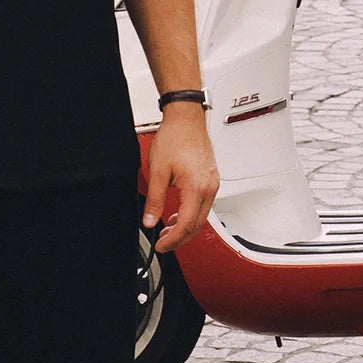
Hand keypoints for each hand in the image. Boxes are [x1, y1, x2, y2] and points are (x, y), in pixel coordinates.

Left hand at [143, 105, 219, 253]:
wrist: (186, 118)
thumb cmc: (175, 138)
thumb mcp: (157, 171)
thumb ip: (154, 199)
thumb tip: (149, 220)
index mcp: (197, 188)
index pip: (186, 225)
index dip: (172, 239)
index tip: (161, 244)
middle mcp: (209, 187)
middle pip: (197, 225)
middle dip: (180, 238)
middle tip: (164, 242)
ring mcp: (212, 183)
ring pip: (202, 216)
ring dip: (186, 226)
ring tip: (168, 229)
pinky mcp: (211, 178)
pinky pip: (204, 204)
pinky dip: (192, 214)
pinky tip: (179, 213)